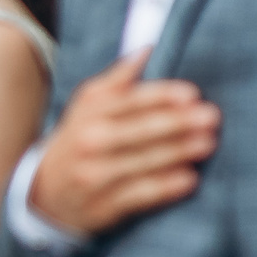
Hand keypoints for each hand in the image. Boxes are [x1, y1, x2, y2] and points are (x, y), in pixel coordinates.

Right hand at [28, 51, 219, 237]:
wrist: (46, 192)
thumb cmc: (80, 140)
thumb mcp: (88, 107)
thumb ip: (117, 81)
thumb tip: (148, 50)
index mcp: (89, 114)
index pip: (129, 101)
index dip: (161, 96)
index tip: (191, 94)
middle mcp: (88, 143)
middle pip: (138, 131)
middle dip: (177, 123)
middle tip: (211, 117)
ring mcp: (94, 176)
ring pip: (141, 162)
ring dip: (177, 152)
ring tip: (207, 143)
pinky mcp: (103, 206)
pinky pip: (138, 195)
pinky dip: (164, 188)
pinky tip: (188, 179)